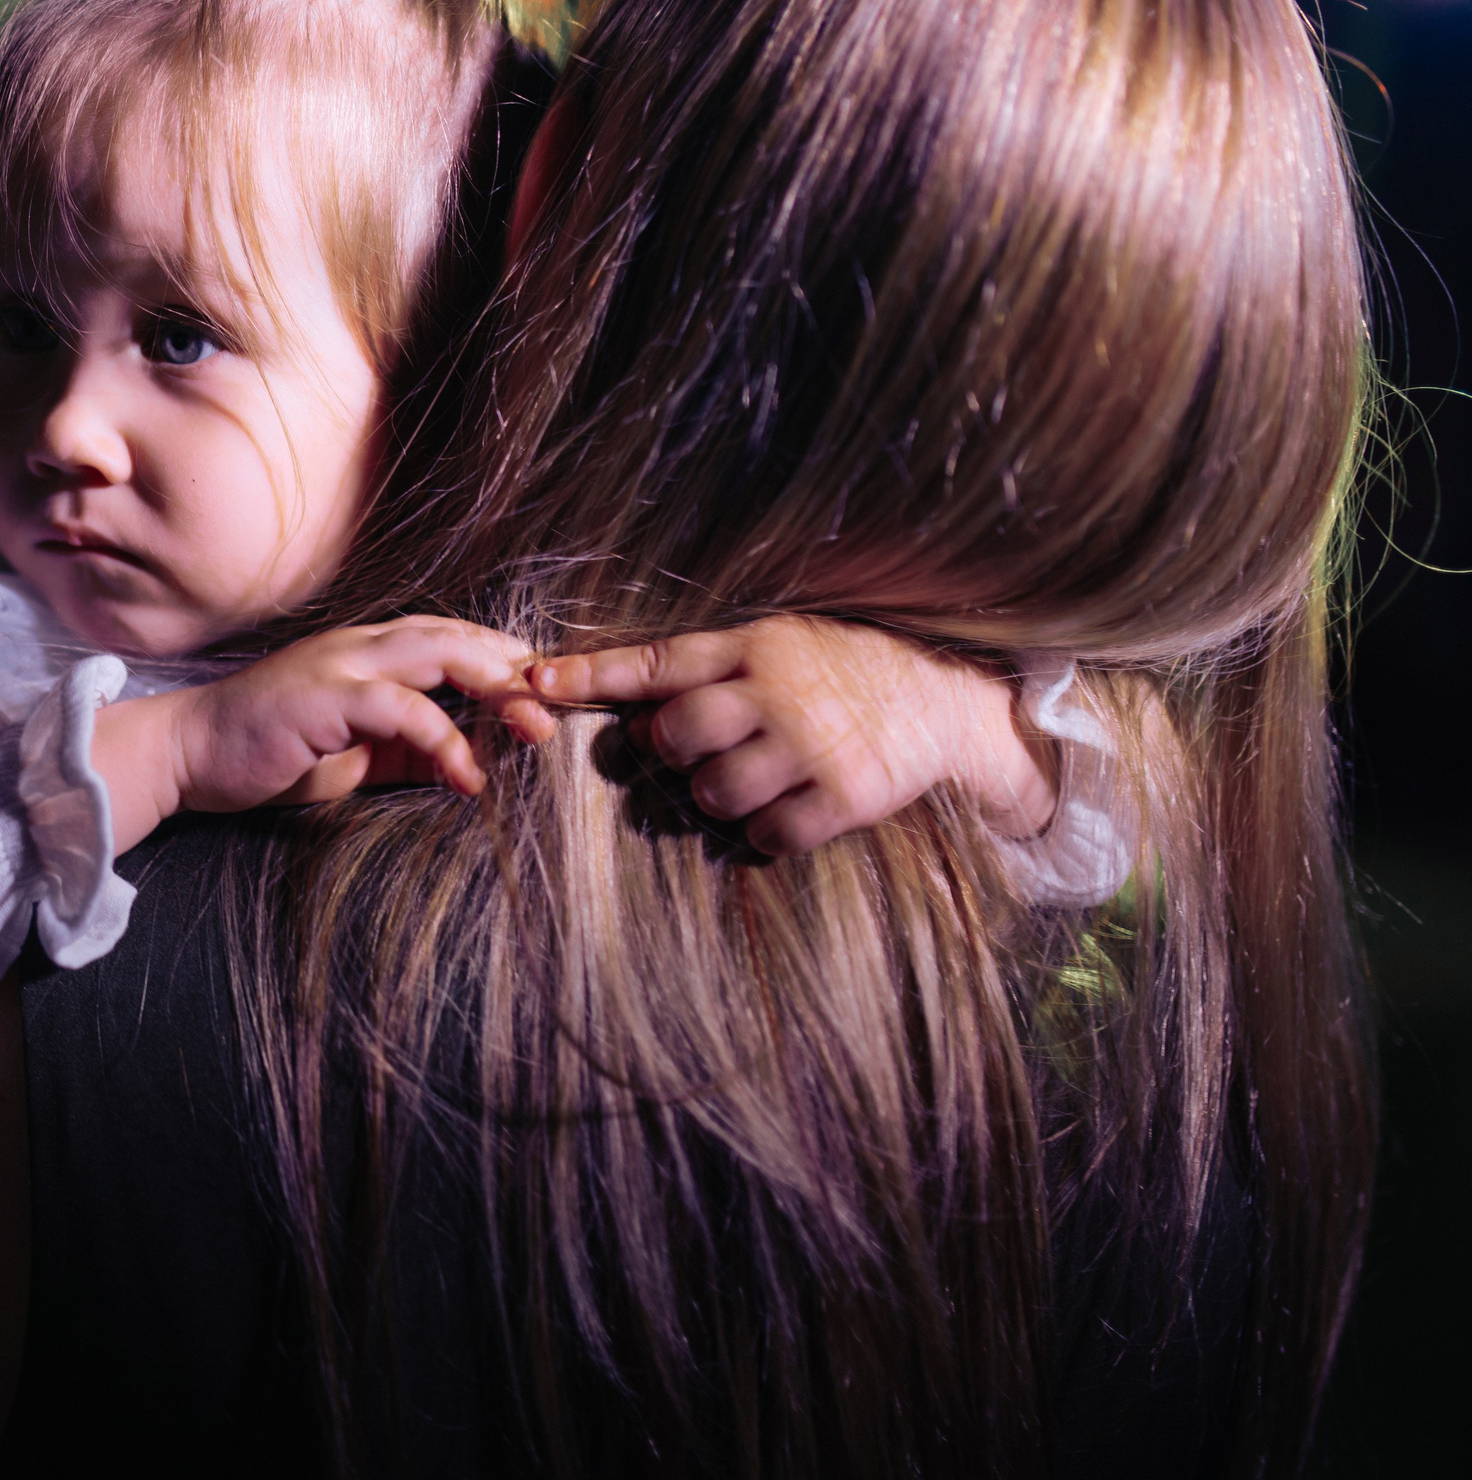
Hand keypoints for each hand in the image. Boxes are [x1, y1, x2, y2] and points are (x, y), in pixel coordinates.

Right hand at [92, 618, 549, 853]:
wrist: (187, 755)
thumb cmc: (268, 754)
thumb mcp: (356, 755)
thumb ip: (409, 750)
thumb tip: (470, 763)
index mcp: (371, 652)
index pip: (457, 637)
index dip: (508, 662)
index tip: (549, 699)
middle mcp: (362, 644)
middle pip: (462, 635)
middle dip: (519, 670)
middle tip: (559, 711)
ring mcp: (342, 663)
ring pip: (441, 652)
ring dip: (498, 690)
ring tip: (534, 733)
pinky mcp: (324, 697)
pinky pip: (401, 708)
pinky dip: (443, 738)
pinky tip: (466, 776)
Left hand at [528, 616, 1056, 855]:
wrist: (945, 700)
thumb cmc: (842, 672)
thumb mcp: (779, 644)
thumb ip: (710, 670)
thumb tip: (632, 713)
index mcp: (755, 647)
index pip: (656, 659)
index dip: (591, 673)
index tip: (534, 679)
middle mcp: (778, 691)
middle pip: (677, 733)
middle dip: (670, 751)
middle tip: (696, 751)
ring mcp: (813, 745)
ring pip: (715, 792)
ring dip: (718, 797)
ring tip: (754, 779)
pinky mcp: (847, 796)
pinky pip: (770, 835)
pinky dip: (766, 834)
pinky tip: (787, 812)